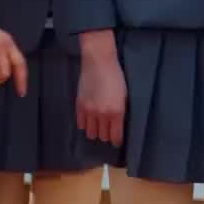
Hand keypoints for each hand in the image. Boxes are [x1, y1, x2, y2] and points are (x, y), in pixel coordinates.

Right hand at [77, 31, 126, 147]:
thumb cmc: (116, 76)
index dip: (116, 141)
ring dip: (95, 132)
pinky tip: (89, 121)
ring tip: (98, 127)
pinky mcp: (79, 106)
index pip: (115, 136)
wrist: (99, 62)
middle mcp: (102, 114)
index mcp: (116, 112)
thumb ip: (120, 112)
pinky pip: (80, 124)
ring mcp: (89, 111)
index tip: (117, 142)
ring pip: (90, 133)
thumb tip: (118, 125)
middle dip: (106, 136)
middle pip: (102, 136)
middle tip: (108, 131)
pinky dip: (85, 125)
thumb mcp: (124, 95)